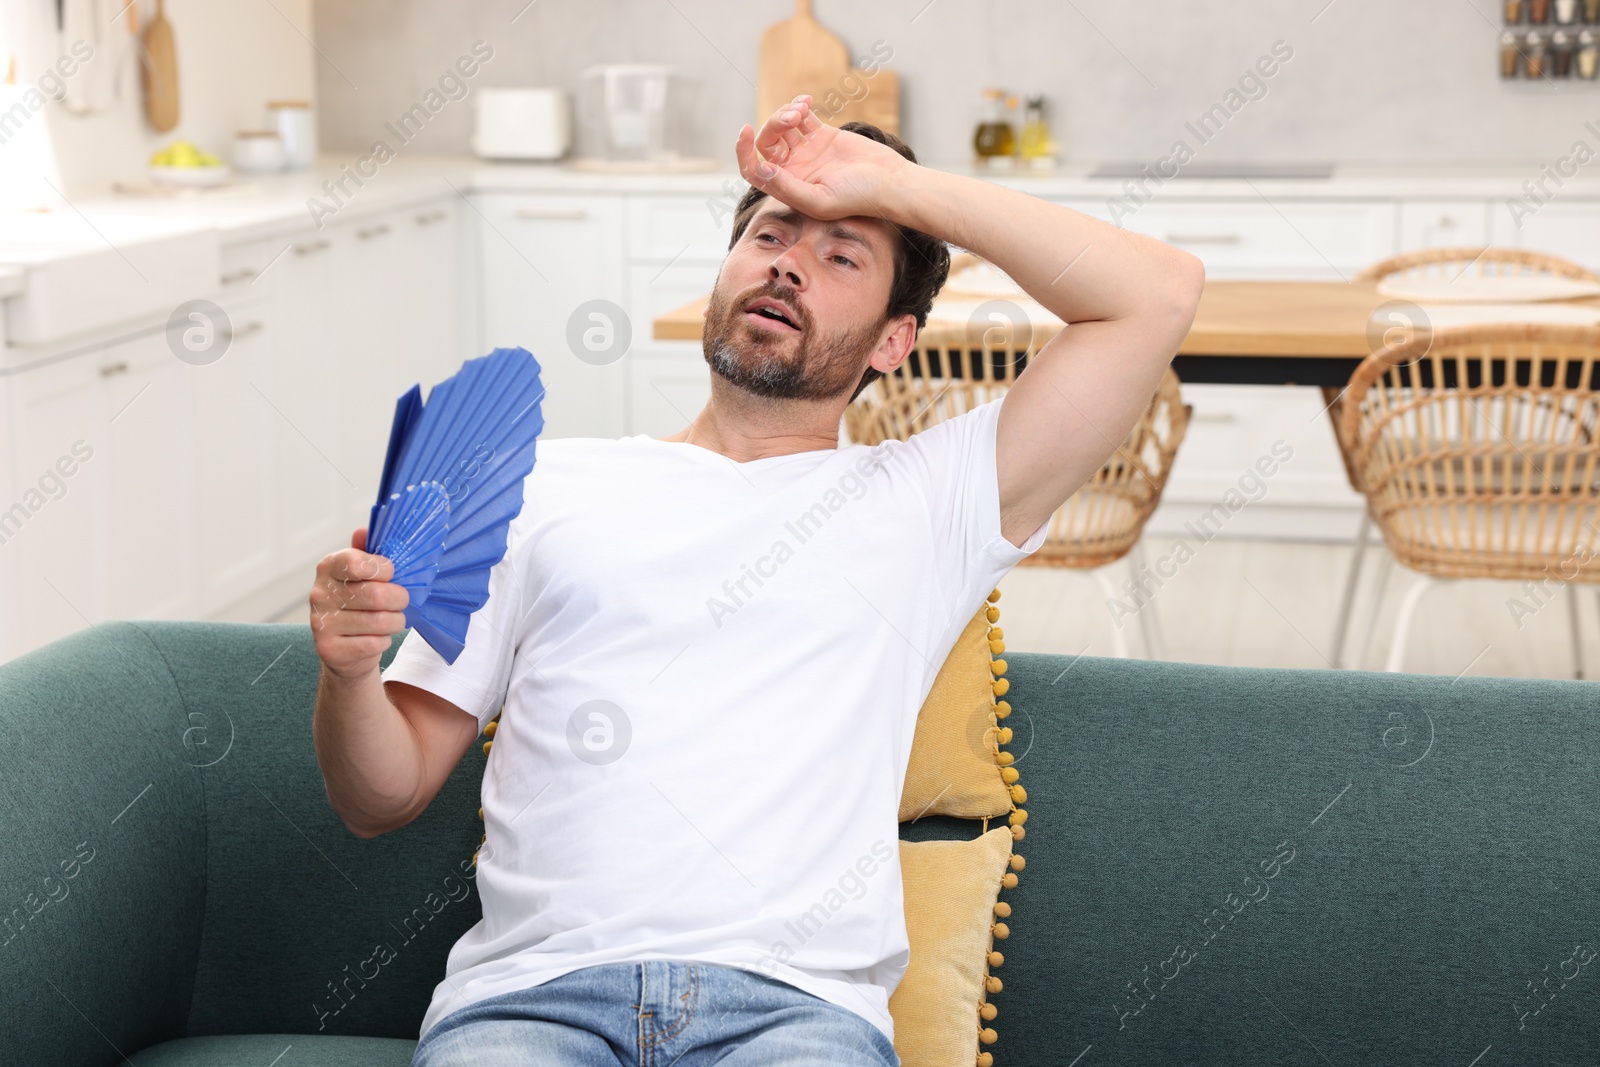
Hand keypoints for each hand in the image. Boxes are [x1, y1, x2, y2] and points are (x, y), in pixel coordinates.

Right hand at [310, 527, 409, 680]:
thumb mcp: (363, 573)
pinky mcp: (328, 649)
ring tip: (393, 619)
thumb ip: (368, 551)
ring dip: (395, 621)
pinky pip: (374, 644)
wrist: (344, 648)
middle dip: (400, 599)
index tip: (391, 573)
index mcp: (328, 567)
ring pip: (379, 621)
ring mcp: (320, 622)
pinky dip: (384, 641)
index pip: (359, 563)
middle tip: (402, 601)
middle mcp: (319, 593)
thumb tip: (364, 530)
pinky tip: (377, 637)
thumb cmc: (360, 603)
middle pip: (377, 595)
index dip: (384, 569)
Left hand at [735, 94, 911, 221]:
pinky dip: (798, 105)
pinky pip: (801, 116)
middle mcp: (794, 170)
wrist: (889, 182)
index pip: (754, 170)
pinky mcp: (823, 136)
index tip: (745, 131)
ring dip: (786, 112)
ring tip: (802, 110)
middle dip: (773, 125)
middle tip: (793, 118)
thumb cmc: (858, 198)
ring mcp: (807, 152)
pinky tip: (806, 102)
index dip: (743, 152)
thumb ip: (788, 188)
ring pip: (782, 126)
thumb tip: (762, 168)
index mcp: (788, 188)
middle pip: (767, 143)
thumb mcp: (820, 200)